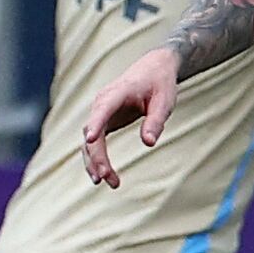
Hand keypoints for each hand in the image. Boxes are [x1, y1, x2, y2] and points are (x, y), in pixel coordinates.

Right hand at [80, 48, 181, 188]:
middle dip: (97, 156)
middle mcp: (102, 103)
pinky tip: (103, 176)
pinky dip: (96, 158)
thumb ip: (156, 121)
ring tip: (106, 182)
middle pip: (92, 132)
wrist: (153, 70)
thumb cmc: (160, 85)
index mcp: (117, 93)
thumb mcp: (164, 102)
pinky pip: (94, 142)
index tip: (91, 139)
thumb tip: (149, 143)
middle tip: (107, 177)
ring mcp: (100, 112)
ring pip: (89, 141)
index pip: (103, 109)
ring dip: (94, 162)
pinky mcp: (103, 121)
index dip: (96, 124)